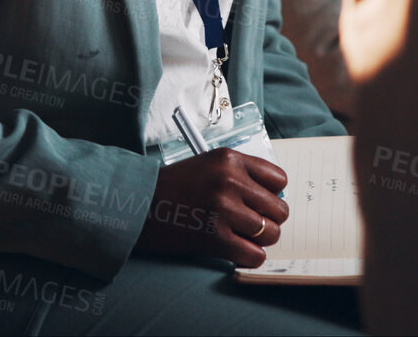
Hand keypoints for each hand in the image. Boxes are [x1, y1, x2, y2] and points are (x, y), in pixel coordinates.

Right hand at [136, 148, 288, 266]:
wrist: (138, 204)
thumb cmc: (173, 187)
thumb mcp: (208, 166)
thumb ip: (241, 176)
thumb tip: (275, 199)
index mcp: (230, 159)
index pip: (279, 180)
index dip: (272, 194)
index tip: (261, 202)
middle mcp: (230, 182)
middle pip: (279, 210)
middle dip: (269, 220)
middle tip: (251, 224)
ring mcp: (223, 210)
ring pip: (270, 233)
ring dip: (259, 240)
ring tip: (241, 237)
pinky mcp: (214, 237)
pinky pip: (254, 255)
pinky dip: (249, 257)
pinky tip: (236, 251)